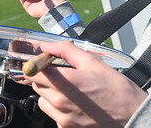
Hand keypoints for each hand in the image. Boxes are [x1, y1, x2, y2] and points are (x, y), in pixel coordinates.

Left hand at [24, 41, 147, 127]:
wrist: (132, 115)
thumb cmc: (115, 89)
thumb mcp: (92, 62)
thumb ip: (65, 50)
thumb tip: (46, 45)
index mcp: (65, 81)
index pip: (32, 71)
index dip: (34, 65)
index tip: (41, 63)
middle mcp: (60, 100)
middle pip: (36, 84)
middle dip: (44, 77)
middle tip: (61, 75)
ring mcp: (61, 116)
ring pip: (41, 99)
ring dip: (48, 93)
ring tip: (67, 90)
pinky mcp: (65, 126)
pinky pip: (50, 113)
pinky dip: (55, 107)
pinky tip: (71, 103)